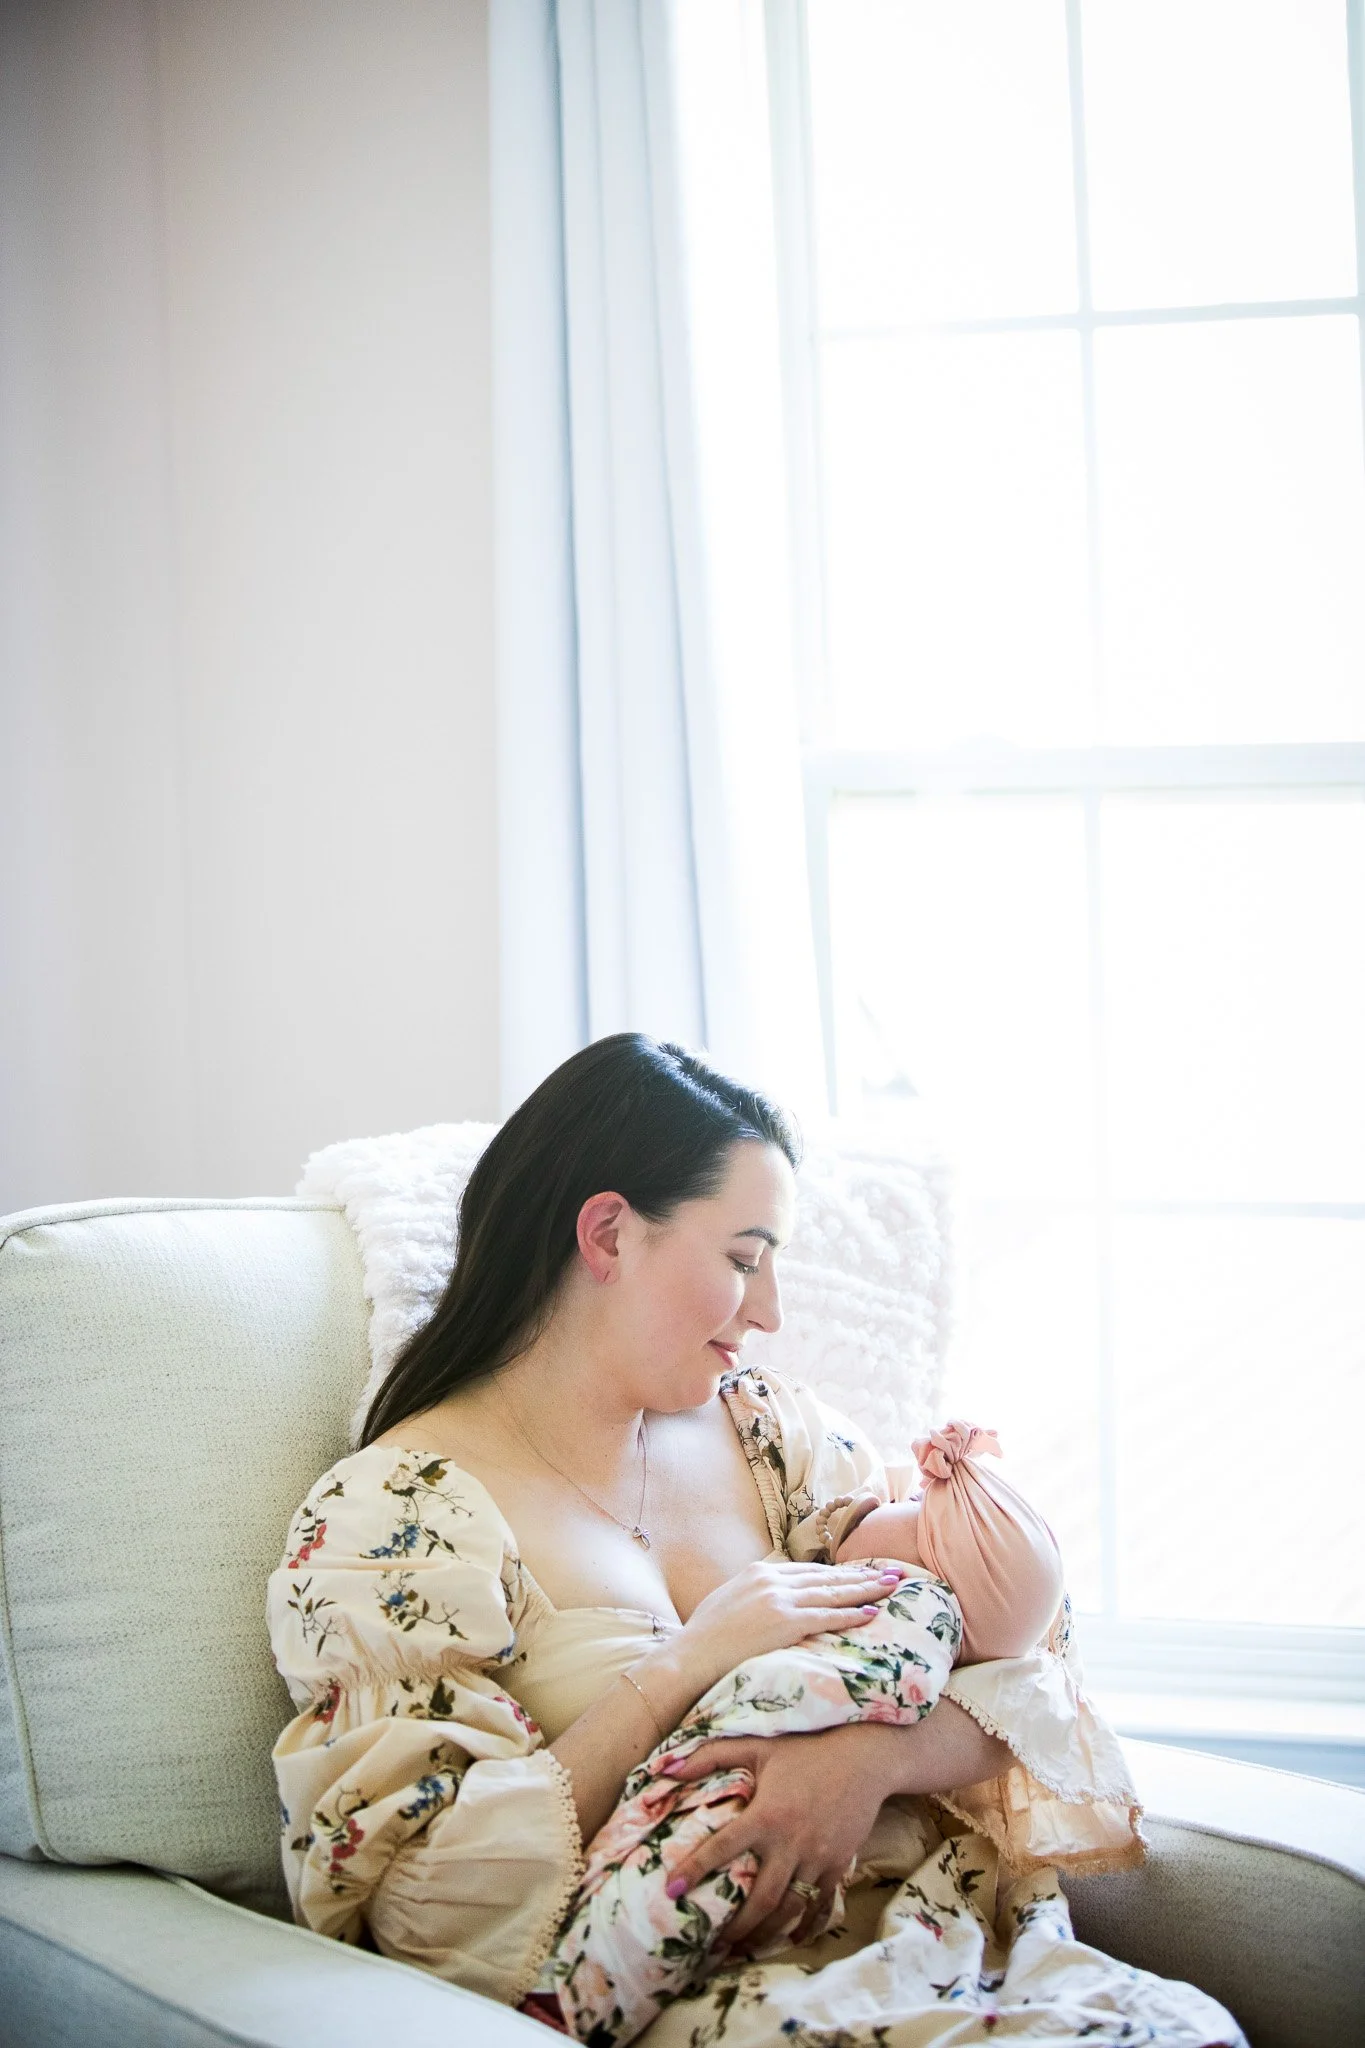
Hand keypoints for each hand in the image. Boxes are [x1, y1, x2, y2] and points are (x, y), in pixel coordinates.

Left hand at [660, 1722, 905, 1954]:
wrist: (864, 1759)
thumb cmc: (805, 1751)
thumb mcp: (756, 1746)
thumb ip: (711, 1756)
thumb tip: (668, 1766)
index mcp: (766, 1814)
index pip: (723, 1847)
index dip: (695, 1869)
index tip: (671, 1891)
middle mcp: (791, 1842)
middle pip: (762, 1898)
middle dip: (737, 1928)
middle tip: (714, 1946)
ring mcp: (817, 1857)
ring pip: (790, 1908)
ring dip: (765, 1933)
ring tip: (742, 1951)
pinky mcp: (838, 1865)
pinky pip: (820, 1905)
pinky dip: (804, 1925)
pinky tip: (788, 1938)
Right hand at [672, 1558, 908, 1697]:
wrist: (690, 1656)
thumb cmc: (705, 1637)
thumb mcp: (731, 1601)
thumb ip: (755, 1594)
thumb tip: (770, 1600)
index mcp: (760, 1571)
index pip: (810, 1571)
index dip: (840, 1573)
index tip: (862, 1574)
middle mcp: (773, 1579)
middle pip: (828, 1577)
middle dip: (863, 1576)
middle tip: (892, 1573)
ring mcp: (780, 1600)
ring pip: (834, 1593)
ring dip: (867, 1590)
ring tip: (892, 1587)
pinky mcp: (785, 1623)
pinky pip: (827, 1617)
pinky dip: (852, 1614)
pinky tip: (872, 1612)